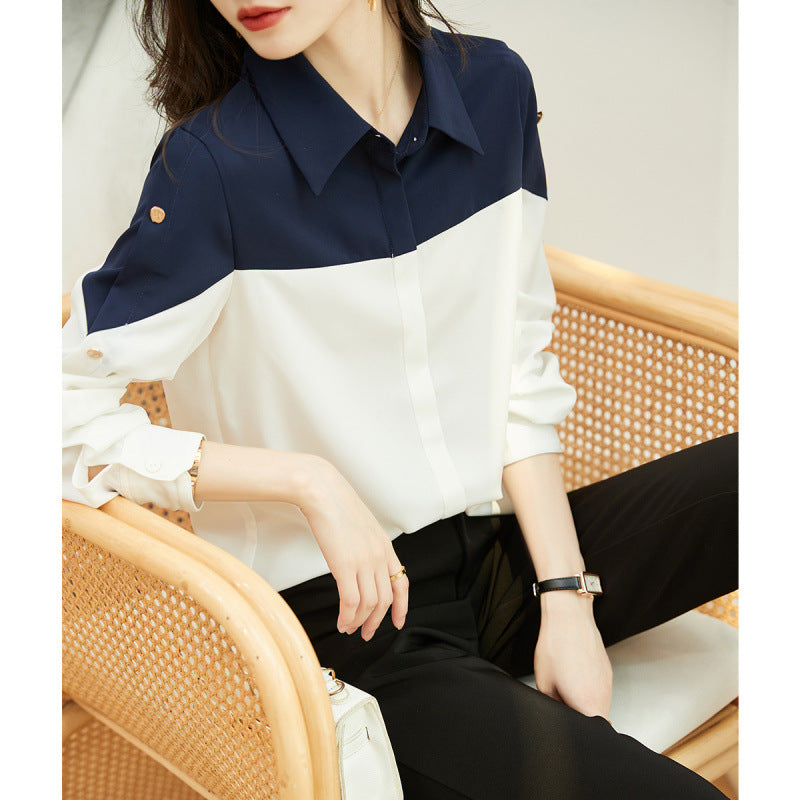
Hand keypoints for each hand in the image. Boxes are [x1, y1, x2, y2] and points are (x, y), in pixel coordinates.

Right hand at [298, 457, 408, 640]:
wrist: (322, 491)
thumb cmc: (335, 504)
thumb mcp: (360, 524)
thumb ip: (365, 544)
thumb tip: (360, 562)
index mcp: (385, 545)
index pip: (401, 583)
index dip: (401, 606)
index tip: (398, 622)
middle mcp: (379, 555)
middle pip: (385, 599)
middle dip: (377, 621)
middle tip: (366, 633)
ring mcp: (364, 561)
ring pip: (369, 604)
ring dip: (359, 622)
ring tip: (348, 629)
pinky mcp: (345, 565)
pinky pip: (351, 601)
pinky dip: (347, 617)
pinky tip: (341, 621)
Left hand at [533, 593, 612, 720]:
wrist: (569, 618)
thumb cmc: (556, 646)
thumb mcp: (544, 682)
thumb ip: (553, 705)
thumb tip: (556, 710)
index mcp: (589, 706)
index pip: (591, 732)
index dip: (577, 730)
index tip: (566, 721)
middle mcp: (603, 697)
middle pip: (595, 719)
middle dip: (579, 715)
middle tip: (562, 701)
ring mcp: (607, 682)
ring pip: (597, 702)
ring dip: (583, 700)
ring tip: (565, 683)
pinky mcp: (606, 670)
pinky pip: (598, 687)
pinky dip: (587, 686)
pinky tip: (572, 672)